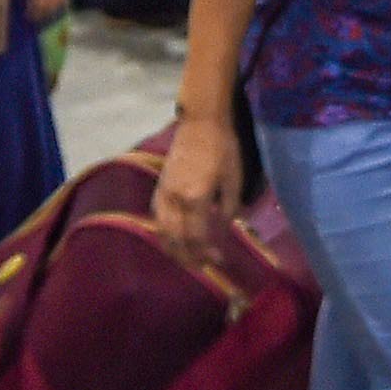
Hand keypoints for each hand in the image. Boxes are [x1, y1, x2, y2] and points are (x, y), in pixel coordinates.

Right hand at [154, 108, 240, 265]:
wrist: (200, 122)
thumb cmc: (223, 148)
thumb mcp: (234, 179)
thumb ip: (228, 208)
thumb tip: (225, 228)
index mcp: (195, 199)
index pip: (197, 236)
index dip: (206, 252)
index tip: (218, 260)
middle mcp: (175, 200)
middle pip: (177, 239)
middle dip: (189, 257)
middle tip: (203, 267)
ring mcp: (164, 193)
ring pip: (162, 230)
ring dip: (173, 249)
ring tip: (185, 260)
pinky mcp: (159, 186)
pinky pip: (156, 217)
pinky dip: (162, 233)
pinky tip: (170, 239)